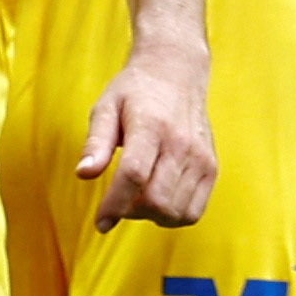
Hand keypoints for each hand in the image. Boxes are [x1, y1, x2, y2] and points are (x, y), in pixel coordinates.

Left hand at [78, 49, 218, 230]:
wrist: (177, 74)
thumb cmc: (135, 92)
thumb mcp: (105, 108)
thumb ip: (95, 142)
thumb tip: (84, 174)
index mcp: (151, 126)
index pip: (134, 175)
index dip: (114, 205)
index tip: (101, 222)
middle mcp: (181, 143)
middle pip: (156, 200)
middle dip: (130, 212)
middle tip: (117, 201)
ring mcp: (200, 158)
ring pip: (175, 211)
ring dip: (151, 216)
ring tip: (138, 198)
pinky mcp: (211, 167)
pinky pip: (194, 211)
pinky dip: (173, 215)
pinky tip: (159, 199)